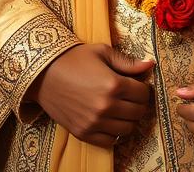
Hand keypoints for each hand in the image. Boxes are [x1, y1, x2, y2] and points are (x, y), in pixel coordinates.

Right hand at [26, 44, 153, 147]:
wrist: (44, 74)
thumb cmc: (75, 59)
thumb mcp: (103, 52)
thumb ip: (128, 62)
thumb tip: (149, 65)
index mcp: (114, 84)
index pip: (143, 94)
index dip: (144, 89)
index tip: (138, 85)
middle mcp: (106, 106)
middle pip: (137, 113)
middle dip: (139, 104)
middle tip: (132, 96)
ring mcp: (94, 123)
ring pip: (126, 129)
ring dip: (128, 119)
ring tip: (122, 108)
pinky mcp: (82, 133)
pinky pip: (109, 141)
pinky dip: (114, 133)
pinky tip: (110, 120)